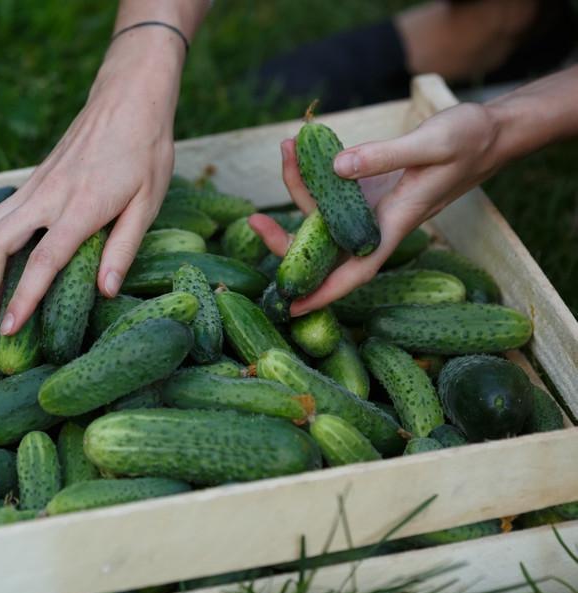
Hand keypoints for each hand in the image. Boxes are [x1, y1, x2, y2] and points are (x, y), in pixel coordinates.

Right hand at [0, 34, 182, 334]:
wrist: (127, 98)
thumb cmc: (146, 151)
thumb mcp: (148, 203)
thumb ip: (124, 248)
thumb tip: (105, 291)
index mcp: (81, 206)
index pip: (41, 262)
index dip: (22, 299)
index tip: (8, 329)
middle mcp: (48, 196)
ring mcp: (34, 186)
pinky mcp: (31, 182)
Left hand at [249, 102, 503, 315]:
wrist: (489, 133)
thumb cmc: (469, 142)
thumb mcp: (431, 144)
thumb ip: (383, 156)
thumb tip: (334, 169)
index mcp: (394, 225)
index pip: (354, 273)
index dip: (324, 293)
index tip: (292, 308)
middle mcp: (375, 224)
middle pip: (323, 247)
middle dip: (285, 239)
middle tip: (252, 221)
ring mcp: (368, 208)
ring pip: (320, 213)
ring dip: (297, 186)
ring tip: (288, 146)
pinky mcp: (366, 189)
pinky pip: (329, 190)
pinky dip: (311, 171)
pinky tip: (300, 145)